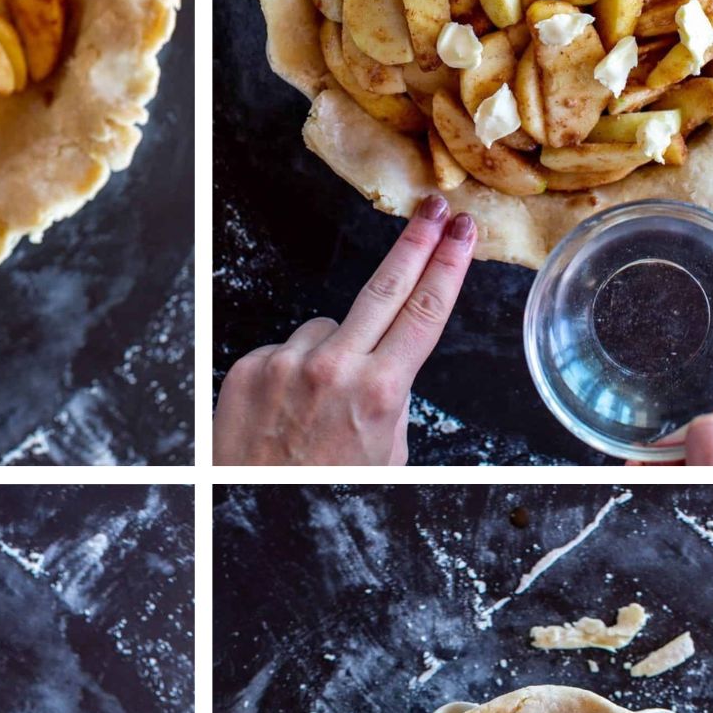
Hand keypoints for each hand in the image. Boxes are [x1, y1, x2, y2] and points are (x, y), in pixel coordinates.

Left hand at [214, 198, 475, 464]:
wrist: (257, 505)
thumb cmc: (328, 486)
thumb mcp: (386, 453)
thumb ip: (391, 399)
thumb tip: (389, 365)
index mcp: (378, 392)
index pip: (424, 312)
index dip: (448, 264)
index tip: (461, 231)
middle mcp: (333, 370)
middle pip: (384, 286)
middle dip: (414, 242)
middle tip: (432, 208)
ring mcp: (288, 364)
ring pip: (326, 328)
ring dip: (332, 351)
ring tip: (319, 404)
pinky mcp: (251, 366)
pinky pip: (286, 350)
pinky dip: (292, 369)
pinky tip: (288, 406)